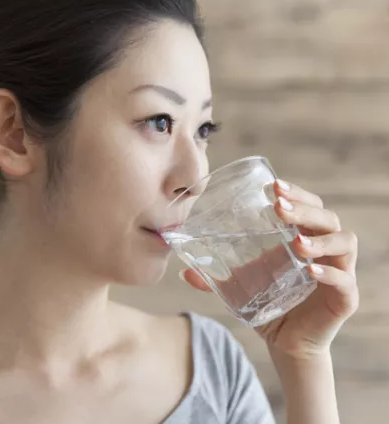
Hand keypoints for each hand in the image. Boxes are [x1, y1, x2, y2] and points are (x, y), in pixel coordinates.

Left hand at [180, 180, 358, 358]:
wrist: (286, 342)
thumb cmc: (269, 304)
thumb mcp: (240, 285)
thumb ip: (214, 277)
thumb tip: (183, 270)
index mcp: (301, 236)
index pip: (307, 204)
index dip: (295, 193)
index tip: (272, 187)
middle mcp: (323, 248)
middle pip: (326, 217)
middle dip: (304, 208)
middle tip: (279, 208)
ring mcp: (337, 271)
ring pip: (345, 241)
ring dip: (321, 237)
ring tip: (295, 241)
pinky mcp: (344, 298)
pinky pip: (345, 279)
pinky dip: (330, 272)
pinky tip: (310, 270)